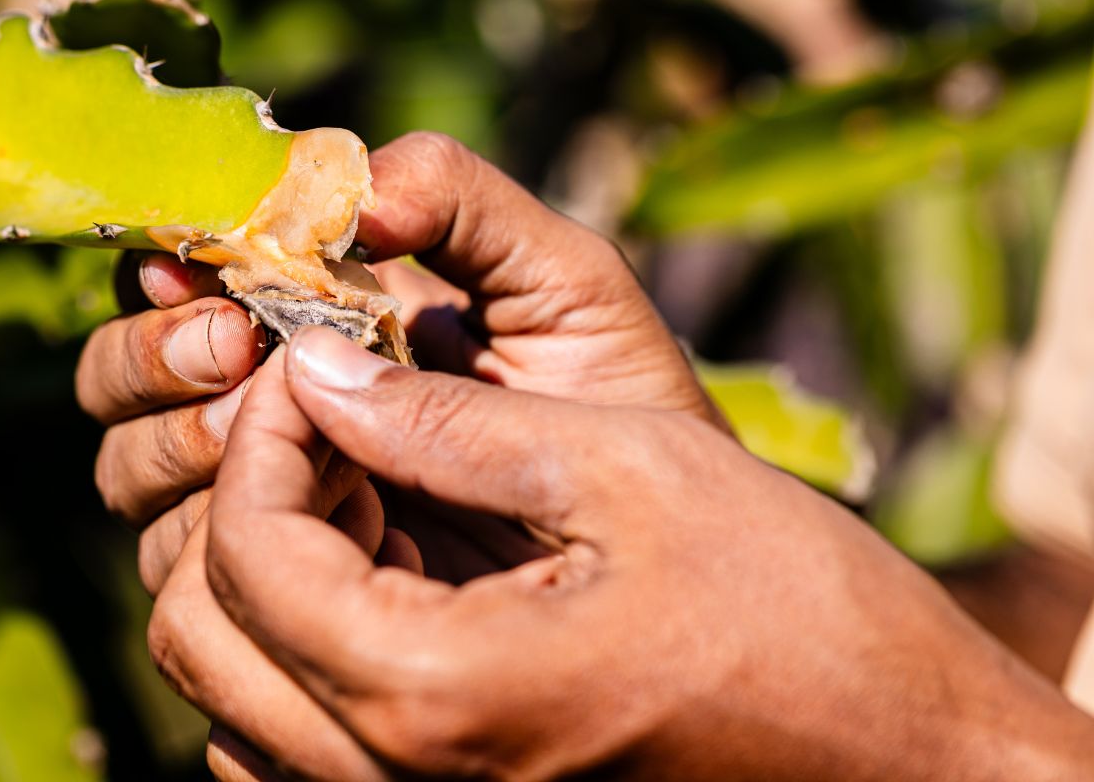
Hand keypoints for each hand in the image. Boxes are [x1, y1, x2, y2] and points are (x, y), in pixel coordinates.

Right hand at [78, 132, 722, 590]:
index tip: (210, 279)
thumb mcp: (561, 282)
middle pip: (118, 383)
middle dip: (150, 363)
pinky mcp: (279, 594)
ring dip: (170, 444)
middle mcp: (260, 409)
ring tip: (262, 437)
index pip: (178, 285)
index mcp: (307, 321)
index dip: (166, 275)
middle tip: (238, 355)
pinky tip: (306, 526)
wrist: (659, 551)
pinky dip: (212, 538)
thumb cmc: (615, 407)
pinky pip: (184, 570)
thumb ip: (463, 203)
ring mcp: (261, 505)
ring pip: (128, 473)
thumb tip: (349, 188)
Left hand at [151, 328, 1093, 780]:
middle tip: (328, 414)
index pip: (242, 551)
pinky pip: (292, 731)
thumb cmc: (796, 614)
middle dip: (239, 495)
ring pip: (233, 686)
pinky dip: (300, 632)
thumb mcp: (625, 472)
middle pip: (203, 630)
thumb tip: (318, 369)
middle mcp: (393, 774)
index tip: (319, 356)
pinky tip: (388, 560)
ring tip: (358, 480)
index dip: (261, 431)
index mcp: (434, 691)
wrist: (893, 757)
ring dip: (261, 562)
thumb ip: (446, 422)